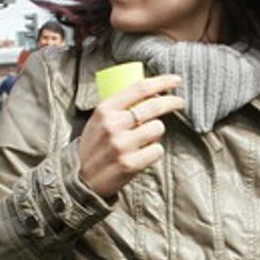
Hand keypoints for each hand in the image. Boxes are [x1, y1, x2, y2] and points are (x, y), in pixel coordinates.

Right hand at [78, 75, 183, 197]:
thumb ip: (119, 107)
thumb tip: (152, 94)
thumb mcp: (99, 120)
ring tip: (145, 139)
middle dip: (172, 101)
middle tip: (179, 102)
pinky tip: (143, 154)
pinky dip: (154, 151)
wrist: (81, 178)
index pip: (140, 88)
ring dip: (156, 132)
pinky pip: (158, 150)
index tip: (176, 81)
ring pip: (158, 128)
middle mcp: (113, 125)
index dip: (162, 82)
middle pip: (154, 105)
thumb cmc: (95, 146)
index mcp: (105, 109)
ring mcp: (122, 145)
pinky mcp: (130, 164)